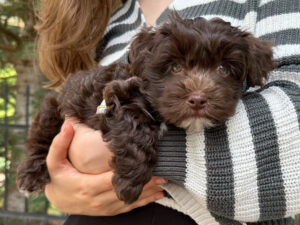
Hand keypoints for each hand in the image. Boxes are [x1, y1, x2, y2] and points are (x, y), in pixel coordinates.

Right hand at [45, 122, 166, 215]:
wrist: (59, 199)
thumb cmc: (59, 177)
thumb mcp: (54, 161)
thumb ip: (59, 144)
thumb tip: (68, 126)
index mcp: (86, 186)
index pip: (112, 179)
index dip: (129, 174)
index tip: (145, 166)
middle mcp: (97, 199)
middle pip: (125, 191)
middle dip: (145, 183)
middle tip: (163, 173)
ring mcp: (104, 207)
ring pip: (130, 200)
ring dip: (148, 192)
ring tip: (164, 182)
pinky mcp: (108, 211)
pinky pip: (128, 208)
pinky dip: (143, 202)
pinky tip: (157, 195)